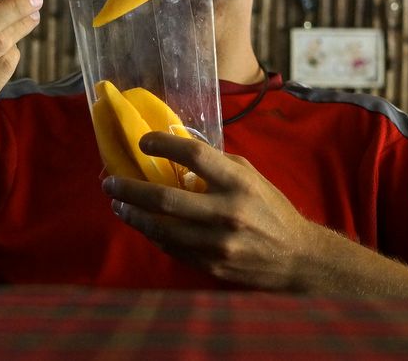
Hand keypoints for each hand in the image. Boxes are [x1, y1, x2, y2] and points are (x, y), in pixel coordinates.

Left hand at [102, 131, 321, 290]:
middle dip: (130, 189)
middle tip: (110, 181)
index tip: (144, 142)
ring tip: (118, 204)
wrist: (297, 258)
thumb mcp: (250, 176)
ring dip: (133, 215)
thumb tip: (178, 149)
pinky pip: (171, 247)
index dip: (163, 145)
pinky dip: (153, 234)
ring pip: (161, 228)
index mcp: (239, 183)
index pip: (194, 156)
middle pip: (165, 198)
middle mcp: (227, 213)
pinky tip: (143, 224)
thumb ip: (216, 164)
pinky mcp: (211, 265)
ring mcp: (216, 243)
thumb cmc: (270, 209)